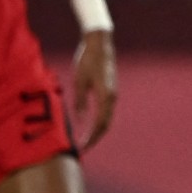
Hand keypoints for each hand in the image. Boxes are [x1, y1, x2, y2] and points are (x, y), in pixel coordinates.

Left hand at [70, 30, 118, 148]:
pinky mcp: (110, 90)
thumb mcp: (79, 81)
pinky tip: (90, 125)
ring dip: (97, 131)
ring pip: (106, 118)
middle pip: (105, 125)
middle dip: (94, 138)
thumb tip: (79, 121)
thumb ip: (80, 102)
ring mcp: (112, 94)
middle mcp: (112, 98)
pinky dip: (99, 121)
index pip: (100, 124)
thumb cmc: (87, 60)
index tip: (82, 147)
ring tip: (86, 140)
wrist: (100, 44)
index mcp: (106, 97)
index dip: (91, 138)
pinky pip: (106, 111)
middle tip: (83, 148)